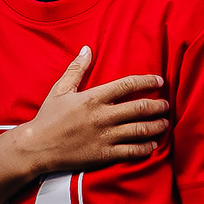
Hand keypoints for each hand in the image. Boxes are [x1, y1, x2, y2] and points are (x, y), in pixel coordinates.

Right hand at [2, 47, 169, 178]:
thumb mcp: (60, 89)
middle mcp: (103, 116)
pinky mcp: (104, 154)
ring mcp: (105, 136)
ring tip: (164, 123)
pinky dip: (146, 147)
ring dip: (156, 126)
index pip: (127, 85)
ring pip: (140, 130)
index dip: (147, 81)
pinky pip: (132, 151)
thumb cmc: (48, 117)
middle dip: (157, 106)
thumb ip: (76, 69)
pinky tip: (153, 144)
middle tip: (166, 105)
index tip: (159, 81)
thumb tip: (87, 49)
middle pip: (140, 108)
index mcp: (93, 97)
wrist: (37, 147)